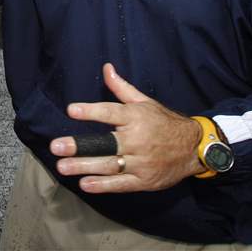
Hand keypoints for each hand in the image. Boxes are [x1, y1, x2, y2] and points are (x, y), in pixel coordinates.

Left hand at [49, 63, 203, 193]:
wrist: (195, 148)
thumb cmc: (164, 122)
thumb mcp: (144, 102)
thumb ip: (121, 87)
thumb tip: (106, 67)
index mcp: (136, 117)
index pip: (110, 112)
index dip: (90, 111)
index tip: (71, 110)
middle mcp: (137, 140)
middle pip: (105, 143)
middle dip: (79, 146)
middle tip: (56, 146)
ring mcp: (141, 162)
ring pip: (109, 165)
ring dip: (84, 166)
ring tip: (62, 167)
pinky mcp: (144, 180)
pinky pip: (121, 184)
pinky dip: (103, 185)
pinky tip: (85, 184)